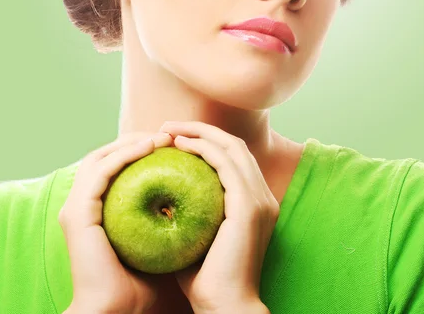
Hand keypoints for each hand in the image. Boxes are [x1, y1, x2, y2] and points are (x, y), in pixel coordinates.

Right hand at [58, 131, 174, 313]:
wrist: (115, 313)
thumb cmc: (138, 287)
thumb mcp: (157, 245)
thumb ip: (167, 222)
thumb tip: (197, 201)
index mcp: (96, 212)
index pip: (116, 169)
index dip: (141, 152)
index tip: (172, 146)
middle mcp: (81, 205)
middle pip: (106, 156)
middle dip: (137, 140)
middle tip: (168, 134)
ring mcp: (76, 208)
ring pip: (101, 157)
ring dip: (132, 141)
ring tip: (162, 136)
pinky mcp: (77, 213)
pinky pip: (101, 172)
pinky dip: (125, 154)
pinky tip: (150, 146)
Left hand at [158, 120, 278, 312]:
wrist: (226, 307)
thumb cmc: (205, 280)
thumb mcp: (196, 237)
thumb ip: (188, 214)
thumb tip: (161, 198)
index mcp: (254, 203)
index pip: (233, 159)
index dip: (205, 142)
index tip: (174, 140)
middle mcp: (262, 196)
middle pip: (234, 145)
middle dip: (200, 130)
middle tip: (168, 127)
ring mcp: (259, 199)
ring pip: (231, 147)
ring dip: (199, 133)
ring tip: (169, 130)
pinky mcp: (249, 205)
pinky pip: (225, 163)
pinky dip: (203, 148)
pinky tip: (179, 146)